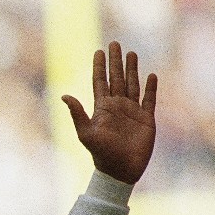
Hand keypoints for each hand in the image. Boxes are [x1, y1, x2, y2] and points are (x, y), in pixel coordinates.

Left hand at [62, 41, 157, 183]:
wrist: (120, 171)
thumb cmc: (101, 154)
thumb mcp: (86, 133)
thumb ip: (77, 114)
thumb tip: (64, 95)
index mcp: (102, 108)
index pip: (100, 82)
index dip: (99, 67)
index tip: (98, 51)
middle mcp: (116, 107)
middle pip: (116, 78)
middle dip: (115, 61)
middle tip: (114, 44)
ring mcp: (132, 112)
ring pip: (132, 84)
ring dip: (132, 69)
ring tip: (132, 53)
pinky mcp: (146, 119)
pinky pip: (149, 99)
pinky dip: (151, 87)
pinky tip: (151, 75)